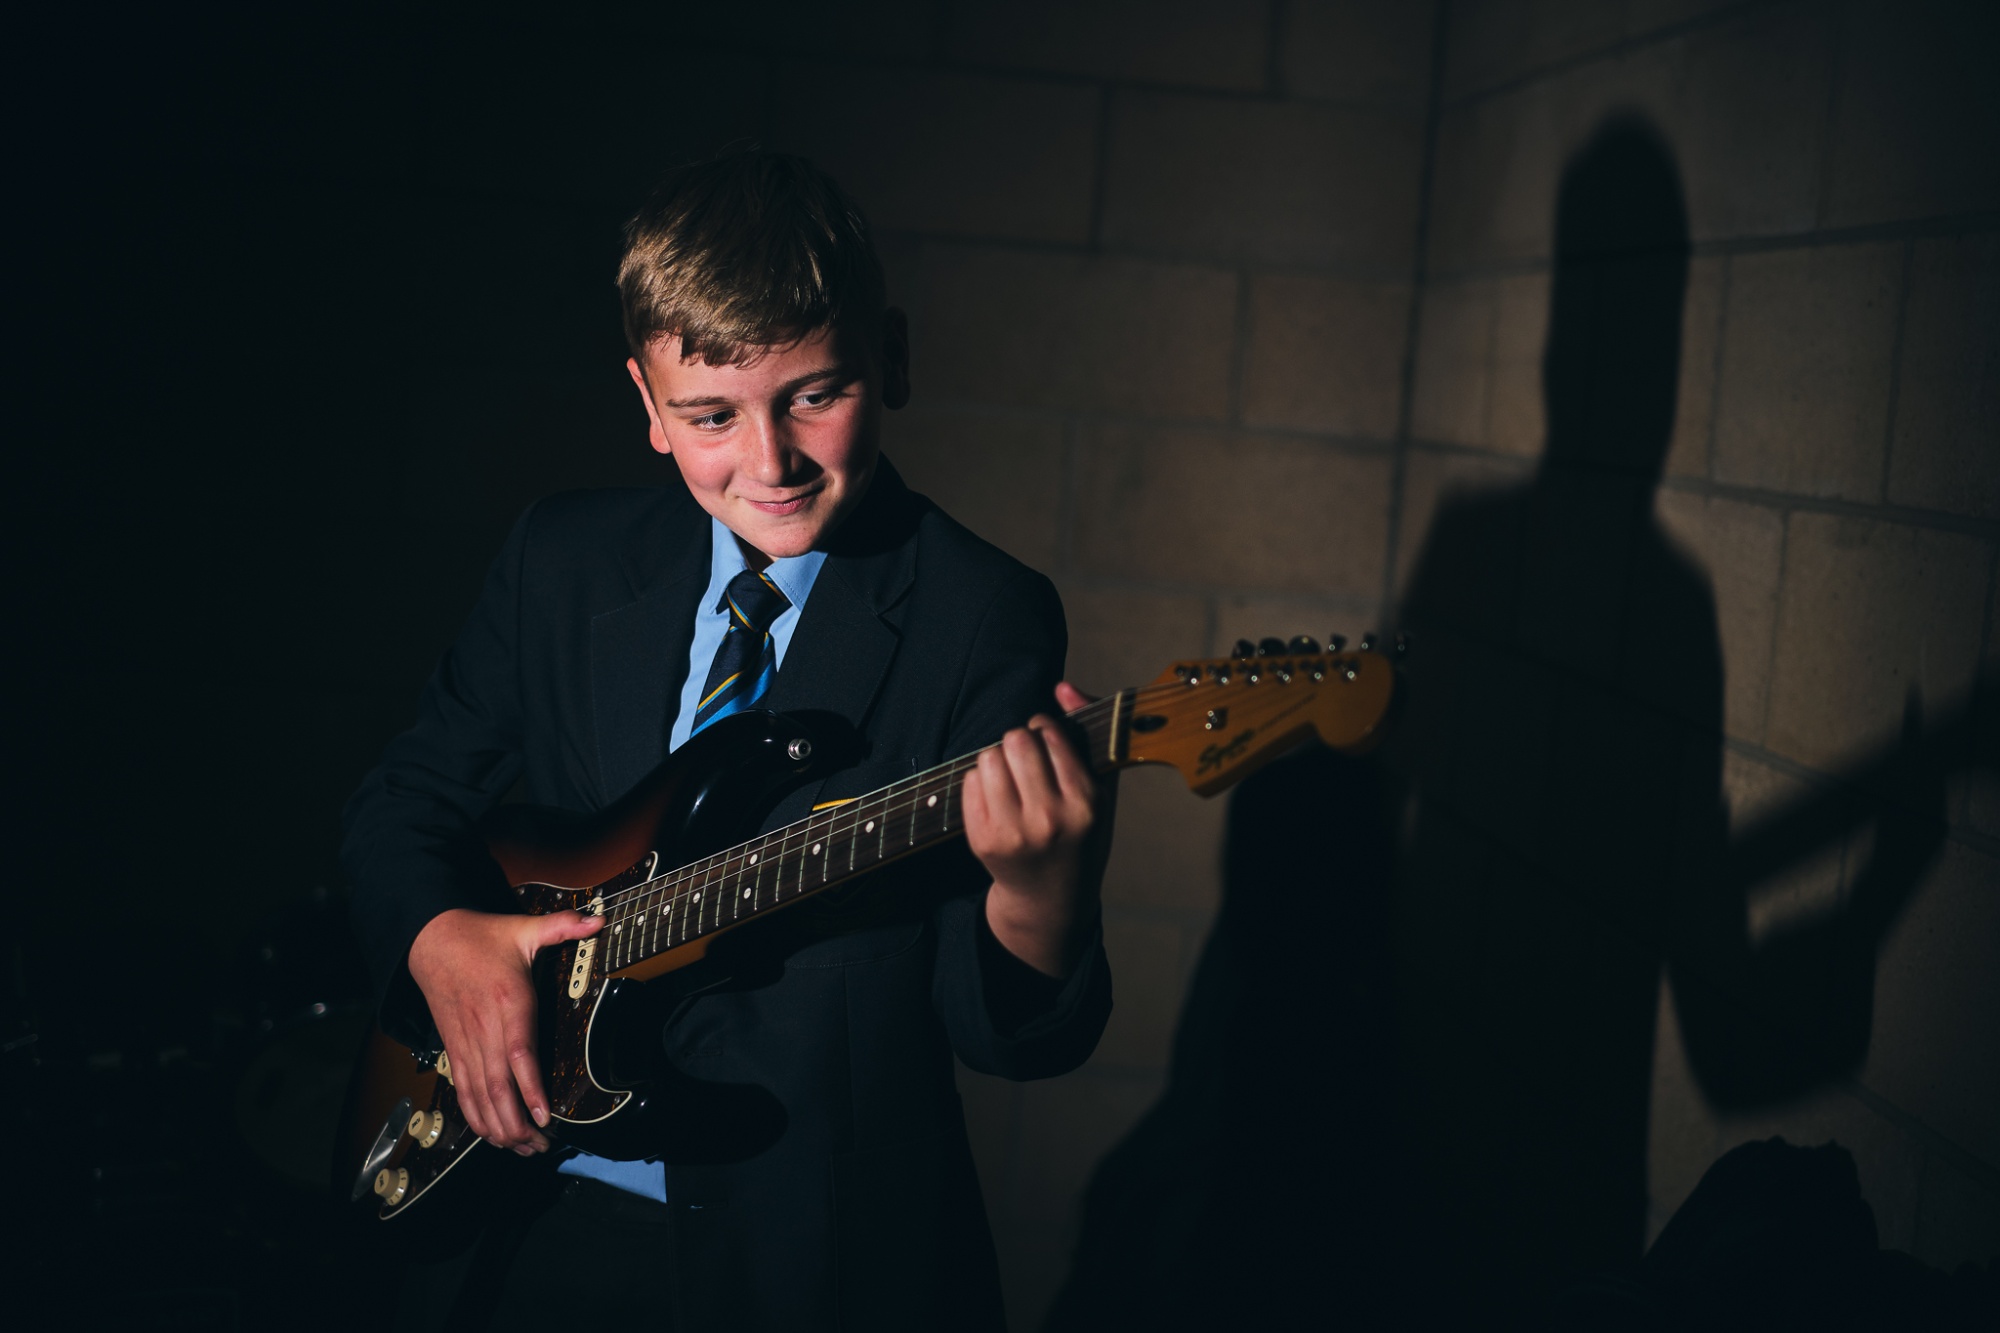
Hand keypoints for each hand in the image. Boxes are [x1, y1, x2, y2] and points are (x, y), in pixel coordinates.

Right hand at [406, 906, 602, 1153]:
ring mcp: (466, 1042)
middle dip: (517, 1122)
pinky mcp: (454, 1049)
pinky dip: (476, 1116)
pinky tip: (492, 1136)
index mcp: (509, 1000)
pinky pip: (463, 1090)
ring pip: (479, 1095)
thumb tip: (599, 919)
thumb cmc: (483, 937)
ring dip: (499, 1127)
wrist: (431, 941)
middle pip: (498, 1085)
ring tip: (523, 1149)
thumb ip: (563, 925)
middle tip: (541, 1146)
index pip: (518, 1052)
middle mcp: (485, 1027)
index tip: (543, 1115)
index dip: (529, 1087)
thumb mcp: (524, 926)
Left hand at [963, 682, 1114, 977]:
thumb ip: (1088, 731)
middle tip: (1026, 757)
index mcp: (1087, 804)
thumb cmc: (1081, 834)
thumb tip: (1063, 686)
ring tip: (1012, 778)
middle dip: (1019, 740)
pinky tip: (998, 799)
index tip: (1045, 736)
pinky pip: (970, 781)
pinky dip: (982, 781)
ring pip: (989, 757)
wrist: (1051, 898)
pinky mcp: (982, 841)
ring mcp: (1013, 833)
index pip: (1051, 736)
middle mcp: (1050, 819)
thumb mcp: (1101, 788)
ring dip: (998, 759)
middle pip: (1016, 741)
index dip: (1044, 727)